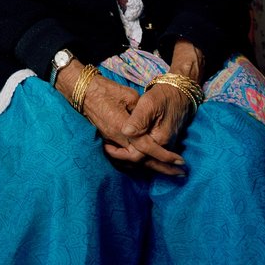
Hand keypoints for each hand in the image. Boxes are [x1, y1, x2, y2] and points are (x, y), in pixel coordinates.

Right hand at [56, 61, 186, 176]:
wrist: (84, 91)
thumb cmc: (106, 90)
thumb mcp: (128, 95)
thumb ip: (141, 112)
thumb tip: (151, 123)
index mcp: (123, 127)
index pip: (146, 147)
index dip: (164, 155)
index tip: (179, 160)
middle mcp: (117, 138)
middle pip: (142, 160)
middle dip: (162, 168)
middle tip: (181, 174)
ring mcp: (112, 140)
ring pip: (134, 161)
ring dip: (152, 167)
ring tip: (169, 172)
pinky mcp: (109, 140)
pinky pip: (126, 156)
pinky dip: (139, 162)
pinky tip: (149, 165)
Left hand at [104, 81, 192, 174]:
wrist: (179, 93)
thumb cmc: (162, 96)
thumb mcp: (149, 104)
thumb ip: (138, 119)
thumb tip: (125, 132)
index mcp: (159, 139)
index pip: (138, 155)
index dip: (120, 153)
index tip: (106, 147)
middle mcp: (164, 146)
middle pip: (141, 161)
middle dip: (123, 158)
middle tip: (107, 150)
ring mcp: (165, 145)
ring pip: (145, 158)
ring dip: (129, 157)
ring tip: (112, 150)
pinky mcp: (164, 141)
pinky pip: (149, 153)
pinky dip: (137, 152)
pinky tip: (125, 148)